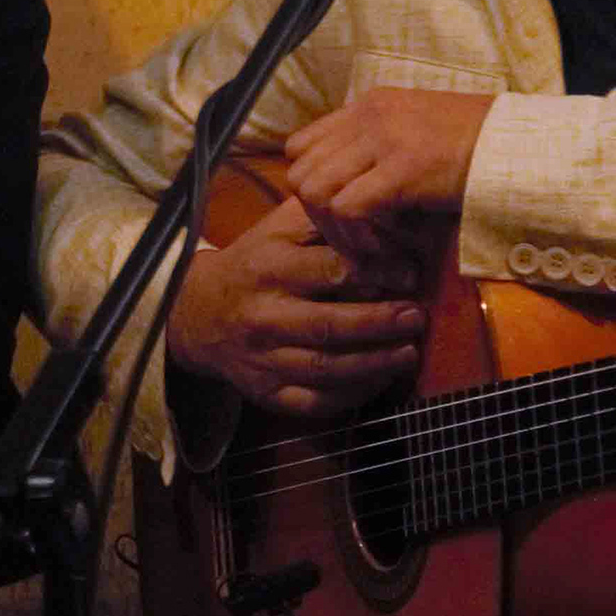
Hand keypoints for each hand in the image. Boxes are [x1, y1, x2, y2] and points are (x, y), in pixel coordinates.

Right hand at [166, 193, 429, 418]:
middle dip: (381, 323)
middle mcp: (263, 315)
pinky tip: (379, 380)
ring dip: (375, 363)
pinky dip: (352, 396)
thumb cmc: (256, 263)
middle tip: (416, 317)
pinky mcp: (266, 391)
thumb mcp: (279, 228)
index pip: (331, 270)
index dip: (378, 273)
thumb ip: (324, 218)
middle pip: (330, 325)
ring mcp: (263, 358)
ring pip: (326, 369)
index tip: (410, 275)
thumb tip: (381, 212)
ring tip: (410, 352)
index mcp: (268, 267)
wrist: (199, 313)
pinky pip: (315, 402)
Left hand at [281, 88, 494, 258]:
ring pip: (313, 189)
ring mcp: (383, 139)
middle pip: (299, 170)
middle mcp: (368, 115)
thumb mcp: (420, 132)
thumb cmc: (482, 147)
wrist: (525, 144)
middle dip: (315, 215)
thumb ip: (381, 147)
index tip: (339, 215)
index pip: (302, 145)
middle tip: (350, 239)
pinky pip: (346, 208)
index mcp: (369, 106)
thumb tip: (352, 185)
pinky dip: (356, 237)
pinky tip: (382, 248)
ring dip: (333, 229)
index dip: (312, 185)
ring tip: (365, 246)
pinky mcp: (403, 168)